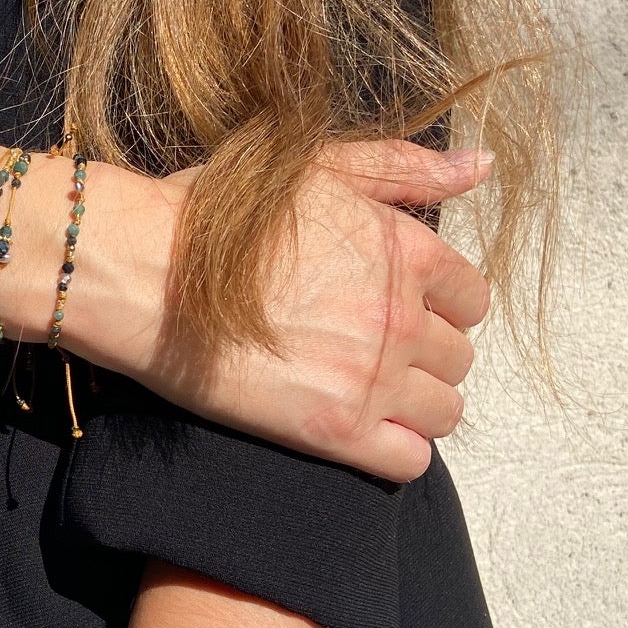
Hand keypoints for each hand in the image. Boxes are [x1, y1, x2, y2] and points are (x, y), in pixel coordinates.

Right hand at [61, 139, 492, 481]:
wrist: (146, 273)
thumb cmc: (217, 216)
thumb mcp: (316, 169)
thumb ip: (404, 169)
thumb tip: (481, 167)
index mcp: (406, 252)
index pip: (470, 298)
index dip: (436, 305)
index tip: (396, 309)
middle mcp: (403, 317)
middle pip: (458, 358)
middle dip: (422, 355)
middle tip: (368, 351)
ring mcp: (372, 379)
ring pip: (444, 411)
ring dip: (413, 405)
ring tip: (362, 392)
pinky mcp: (335, 433)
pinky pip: (410, 460)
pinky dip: (394, 450)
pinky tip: (356, 430)